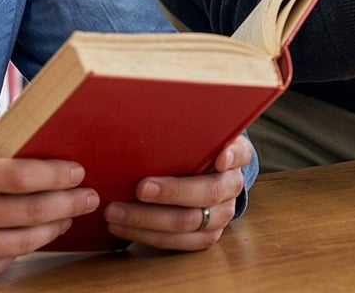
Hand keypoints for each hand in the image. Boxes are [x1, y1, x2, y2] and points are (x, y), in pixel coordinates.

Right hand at [0, 120, 98, 284]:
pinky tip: (34, 236)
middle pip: (31, 212)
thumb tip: (27, 122)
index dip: (56, 174)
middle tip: (90, 195)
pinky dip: (23, 250)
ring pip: (23, 243)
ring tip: (70, 215)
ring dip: (55, 228)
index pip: (19, 176)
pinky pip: (2, 264)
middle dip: (69, 202)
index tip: (78, 170)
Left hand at [104, 134, 253, 250]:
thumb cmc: (188, 151)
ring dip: (147, 220)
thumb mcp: (192, 135)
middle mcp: (231, 186)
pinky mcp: (205, 237)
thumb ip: (183, 130)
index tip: (219, 157)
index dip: (231, 156)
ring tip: (115, 211)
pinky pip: (178, 243)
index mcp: (234, 155)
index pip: (239, 152)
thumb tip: (149, 111)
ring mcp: (221, 215)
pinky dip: (145, 236)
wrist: (198, 177)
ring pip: (188, 223)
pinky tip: (120, 227)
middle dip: (171, 192)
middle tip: (139, 188)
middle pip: (208, 193)